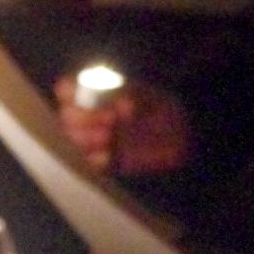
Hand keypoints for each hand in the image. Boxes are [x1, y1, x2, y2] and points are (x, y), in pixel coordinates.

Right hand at [55, 76, 192, 175]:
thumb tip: (123, 105)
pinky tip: (108, 156)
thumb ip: (137, 97)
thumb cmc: (167, 111)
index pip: (67, 89)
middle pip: (66, 117)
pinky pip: (89, 164)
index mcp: (97, 94)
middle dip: (82, 118)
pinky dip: (94, 160)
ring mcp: (96, 140)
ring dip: (85, 139)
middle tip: (108, 120)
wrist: (187, 140)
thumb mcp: (155, 98)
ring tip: (109, 136)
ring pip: (72, 140)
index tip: (88, 97)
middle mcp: (91, 117)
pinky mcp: (107, 162)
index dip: (70, 93)